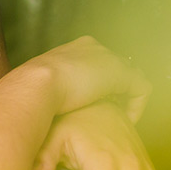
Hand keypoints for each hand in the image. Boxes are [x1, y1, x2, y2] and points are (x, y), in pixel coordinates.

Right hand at [26, 36, 149, 122]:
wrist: (35, 86)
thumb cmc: (29, 91)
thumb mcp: (38, 87)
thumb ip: (46, 91)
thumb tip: (40, 106)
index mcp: (73, 49)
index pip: (94, 63)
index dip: (96, 86)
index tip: (90, 106)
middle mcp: (93, 48)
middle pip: (114, 68)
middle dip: (114, 91)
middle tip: (107, 113)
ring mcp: (108, 58)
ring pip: (130, 77)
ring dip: (126, 98)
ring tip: (119, 118)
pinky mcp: (121, 73)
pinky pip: (141, 89)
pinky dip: (138, 106)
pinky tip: (127, 121)